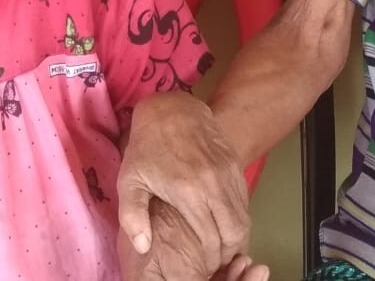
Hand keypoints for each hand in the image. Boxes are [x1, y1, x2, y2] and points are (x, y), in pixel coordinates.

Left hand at [118, 92, 250, 274]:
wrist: (172, 109)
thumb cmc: (147, 148)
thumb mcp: (129, 181)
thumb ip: (133, 216)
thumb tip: (142, 247)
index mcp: (188, 192)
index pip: (212, 239)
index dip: (211, 258)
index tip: (204, 264)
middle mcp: (214, 184)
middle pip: (235, 232)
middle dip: (228, 252)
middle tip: (216, 260)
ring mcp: (228, 173)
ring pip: (244, 216)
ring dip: (236, 235)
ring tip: (222, 245)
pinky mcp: (235, 165)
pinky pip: (244, 199)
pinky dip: (238, 216)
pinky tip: (224, 223)